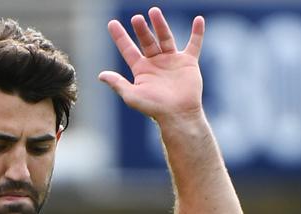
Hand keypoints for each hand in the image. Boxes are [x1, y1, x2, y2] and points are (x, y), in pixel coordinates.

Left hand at [99, 7, 204, 122]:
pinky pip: (194, 44)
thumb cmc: (154, 108)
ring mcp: (172, 61)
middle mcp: (156, 63)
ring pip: (165, 37)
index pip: (128, 50)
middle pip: (147, 40)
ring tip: (154, 11)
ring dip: (160, 24)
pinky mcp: (188, 62)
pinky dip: (197, 33)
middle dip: (141, 29)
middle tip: (136, 18)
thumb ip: (118, 84)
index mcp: (142, 70)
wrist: (178, 115)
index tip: (111, 23)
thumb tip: (101, 75)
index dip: (120, 37)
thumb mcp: (132, 96)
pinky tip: (199, 20)